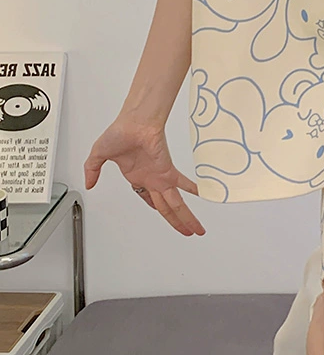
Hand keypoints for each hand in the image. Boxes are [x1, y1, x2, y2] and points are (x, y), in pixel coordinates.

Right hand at [84, 114, 205, 236]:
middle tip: (188, 232)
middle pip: (167, 208)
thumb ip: (92, 170)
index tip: (163, 215)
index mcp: (137, 176)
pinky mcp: (168, 171)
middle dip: (177, 222)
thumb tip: (88, 184)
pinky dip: (195, 189)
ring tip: (197, 230)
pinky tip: (205, 196)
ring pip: (176, 204)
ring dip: (186, 218)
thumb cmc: (120, 131)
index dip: (157, 209)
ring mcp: (161, 176)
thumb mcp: (97, 155)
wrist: (133, 121)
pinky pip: (184, 184)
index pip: (149, 199)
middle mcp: (152, 179)